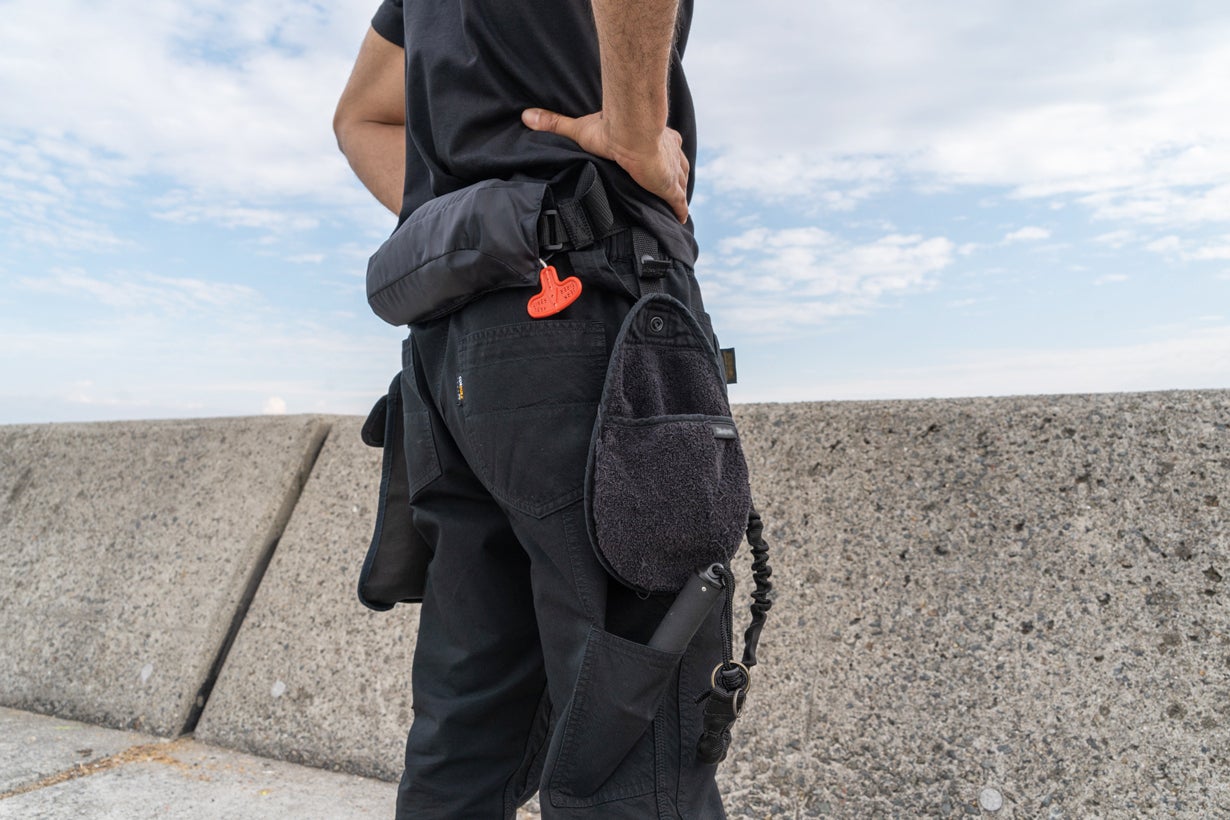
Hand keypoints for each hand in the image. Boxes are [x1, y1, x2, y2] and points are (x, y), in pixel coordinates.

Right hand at [522, 108, 688, 223]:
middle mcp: (670, 152)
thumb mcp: (579, 129)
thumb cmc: (609, 129)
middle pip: (677, 166)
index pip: (663, 147)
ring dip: (678, 192)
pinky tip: (679, 219)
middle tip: (666, 188)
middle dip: (674, 176)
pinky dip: (679, 210)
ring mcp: (673, 170)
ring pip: (681, 183)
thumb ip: (555, 123)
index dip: (662, 156)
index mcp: (655, 138)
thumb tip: (526, 116)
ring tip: (672, 205)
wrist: (631, 133)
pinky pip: (679, 203)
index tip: (657, 164)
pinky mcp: (671, 186)